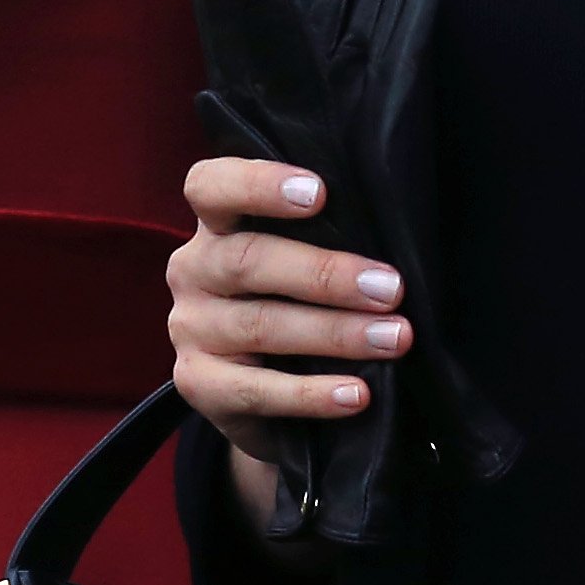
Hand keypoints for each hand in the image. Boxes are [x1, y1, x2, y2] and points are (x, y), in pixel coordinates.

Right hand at [168, 153, 403, 535]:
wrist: (272, 399)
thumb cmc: (301, 301)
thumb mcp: (306, 259)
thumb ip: (327, 238)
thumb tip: (394, 240)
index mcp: (216, 223)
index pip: (212, 187)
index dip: (259, 185)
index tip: (319, 193)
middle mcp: (193, 269)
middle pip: (248, 260)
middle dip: (327, 274)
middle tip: (390, 289)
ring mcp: (190, 328)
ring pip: (261, 325)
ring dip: (336, 333)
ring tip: (394, 339)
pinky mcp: (198, 384)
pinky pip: (255, 390)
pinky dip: (312, 393)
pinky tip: (357, 394)